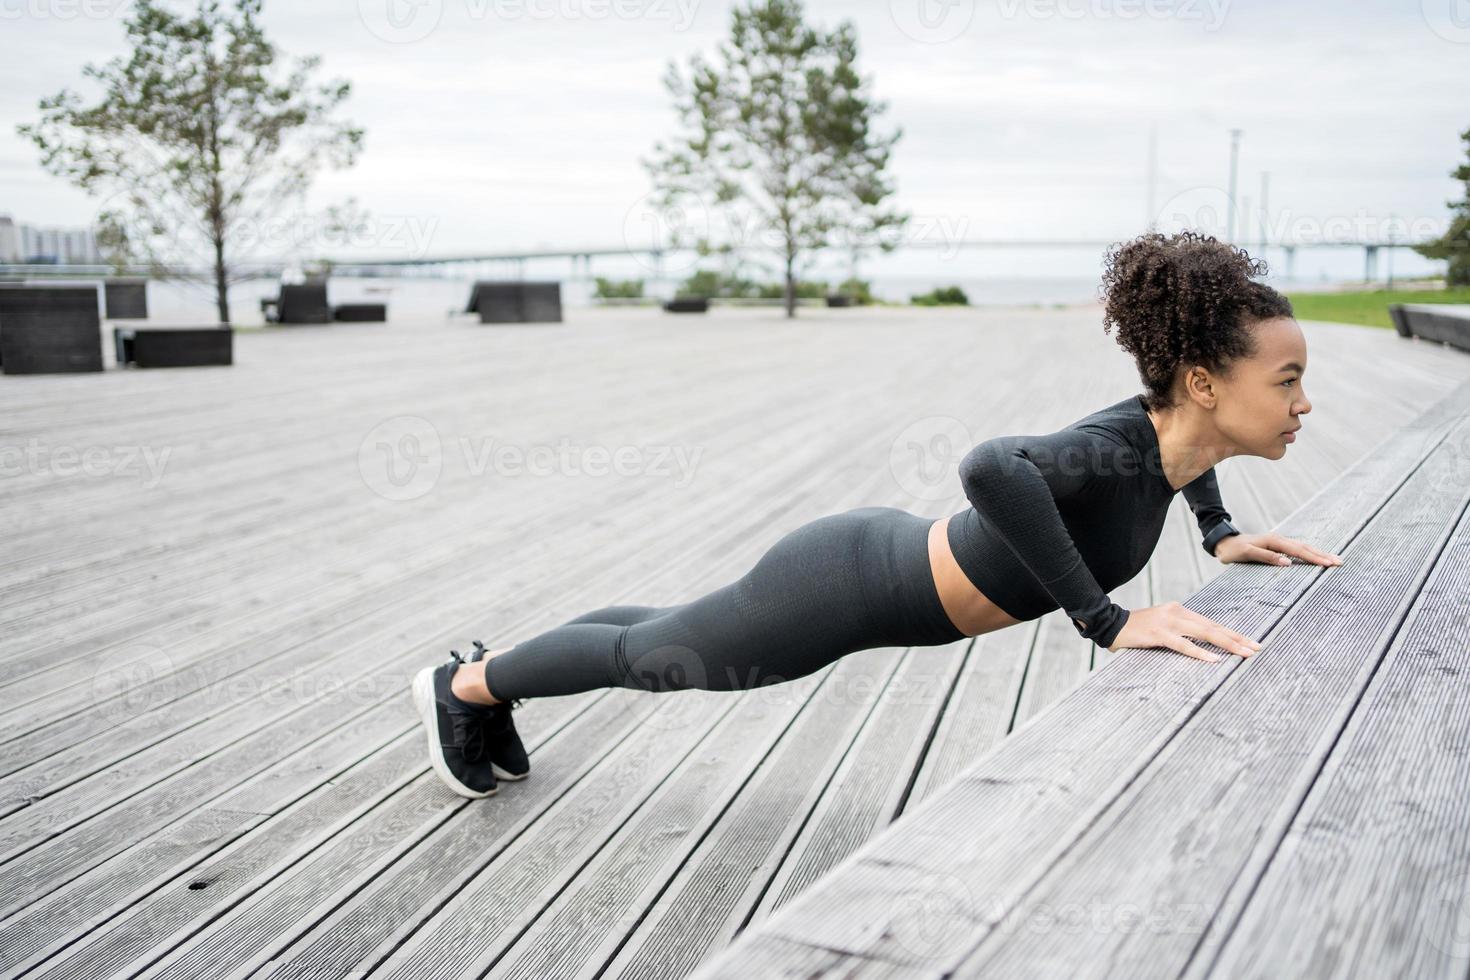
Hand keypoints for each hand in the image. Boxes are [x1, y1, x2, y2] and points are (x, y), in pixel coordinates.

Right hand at [1107, 601, 1263, 661]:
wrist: (1110, 625)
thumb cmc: (1138, 630)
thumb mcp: (1163, 627)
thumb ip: (1181, 632)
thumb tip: (1203, 646)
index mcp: (1180, 610)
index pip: (1212, 623)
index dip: (1233, 633)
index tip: (1251, 642)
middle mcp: (1177, 612)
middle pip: (1213, 627)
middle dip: (1237, 639)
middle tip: (1256, 648)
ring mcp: (1168, 622)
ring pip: (1204, 633)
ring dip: (1226, 644)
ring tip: (1243, 653)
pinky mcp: (1158, 633)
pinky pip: (1183, 644)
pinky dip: (1199, 652)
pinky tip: (1214, 659)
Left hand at [1215, 532, 1341, 567]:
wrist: (1224, 543)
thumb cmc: (1234, 551)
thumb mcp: (1247, 554)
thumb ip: (1267, 557)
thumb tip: (1288, 563)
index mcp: (1274, 541)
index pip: (1298, 551)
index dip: (1314, 558)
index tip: (1328, 564)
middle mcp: (1279, 540)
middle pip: (1305, 548)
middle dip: (1323, 555)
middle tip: (1340, 562)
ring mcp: (1280, 542)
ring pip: (1303, 547)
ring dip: (1319, 553)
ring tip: (1334, 559)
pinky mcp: (1278, 546)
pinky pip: (1298, 549)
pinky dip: (1310, 553)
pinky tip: (1318, 557)